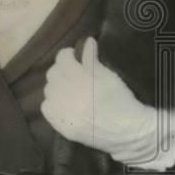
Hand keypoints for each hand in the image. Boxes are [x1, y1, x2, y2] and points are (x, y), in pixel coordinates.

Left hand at [41, 38, 174, 169]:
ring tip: (69, 89)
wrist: (129, 132)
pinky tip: (64, 103)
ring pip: (48, 90)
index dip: (67, 54)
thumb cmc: (121, 101)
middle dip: (62, 69)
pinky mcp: (61, 126)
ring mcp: (64, 113)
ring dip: (57, 86)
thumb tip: (87, 41)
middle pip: (53, 74)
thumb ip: (93, 59)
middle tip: (72, 73)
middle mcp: (69, 96)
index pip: (62, 59)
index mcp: (83, 81)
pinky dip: (52, 103)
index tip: (74, 56)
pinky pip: (46, 107)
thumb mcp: (110, 77)